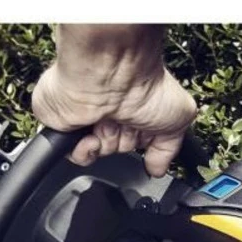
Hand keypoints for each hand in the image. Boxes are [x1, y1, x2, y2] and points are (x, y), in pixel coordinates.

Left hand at [31, 24, 196, 176]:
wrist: (111, 72)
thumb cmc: (145, 82)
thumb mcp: (179, 118)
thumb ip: (169, 148)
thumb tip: (158, 168)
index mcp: (134, 106)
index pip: (137, 142)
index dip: (142, 143)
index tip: (147, 130)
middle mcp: (110, 109)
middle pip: (118, 150)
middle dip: (124, 142)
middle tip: (128, 121)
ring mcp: (86, 115)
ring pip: (98, 154)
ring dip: (107, 143)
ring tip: (111, 118)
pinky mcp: (63, 122)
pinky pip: (74, 154)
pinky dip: (85, 150)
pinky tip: (92, 134)